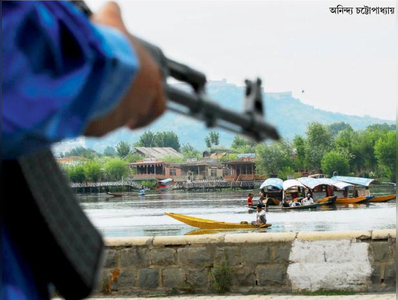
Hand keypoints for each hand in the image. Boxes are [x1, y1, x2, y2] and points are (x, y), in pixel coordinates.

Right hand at [84, 1, 164, 136]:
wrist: (92, 66)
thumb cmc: (108, 45)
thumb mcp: (112, 22)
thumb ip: (114, 14)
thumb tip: (112, 7)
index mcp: (151, 79)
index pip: (159, 98)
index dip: (149, 100)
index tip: (141, 99)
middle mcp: (143, 101)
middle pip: (141, 112)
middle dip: (132, 111)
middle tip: (120, 109)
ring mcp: (124, 116)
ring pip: (120, 120)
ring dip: (112, 114)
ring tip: (98, 106)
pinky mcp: (104, 127)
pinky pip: (100, 126)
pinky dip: (94, 120)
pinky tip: (85, 110)